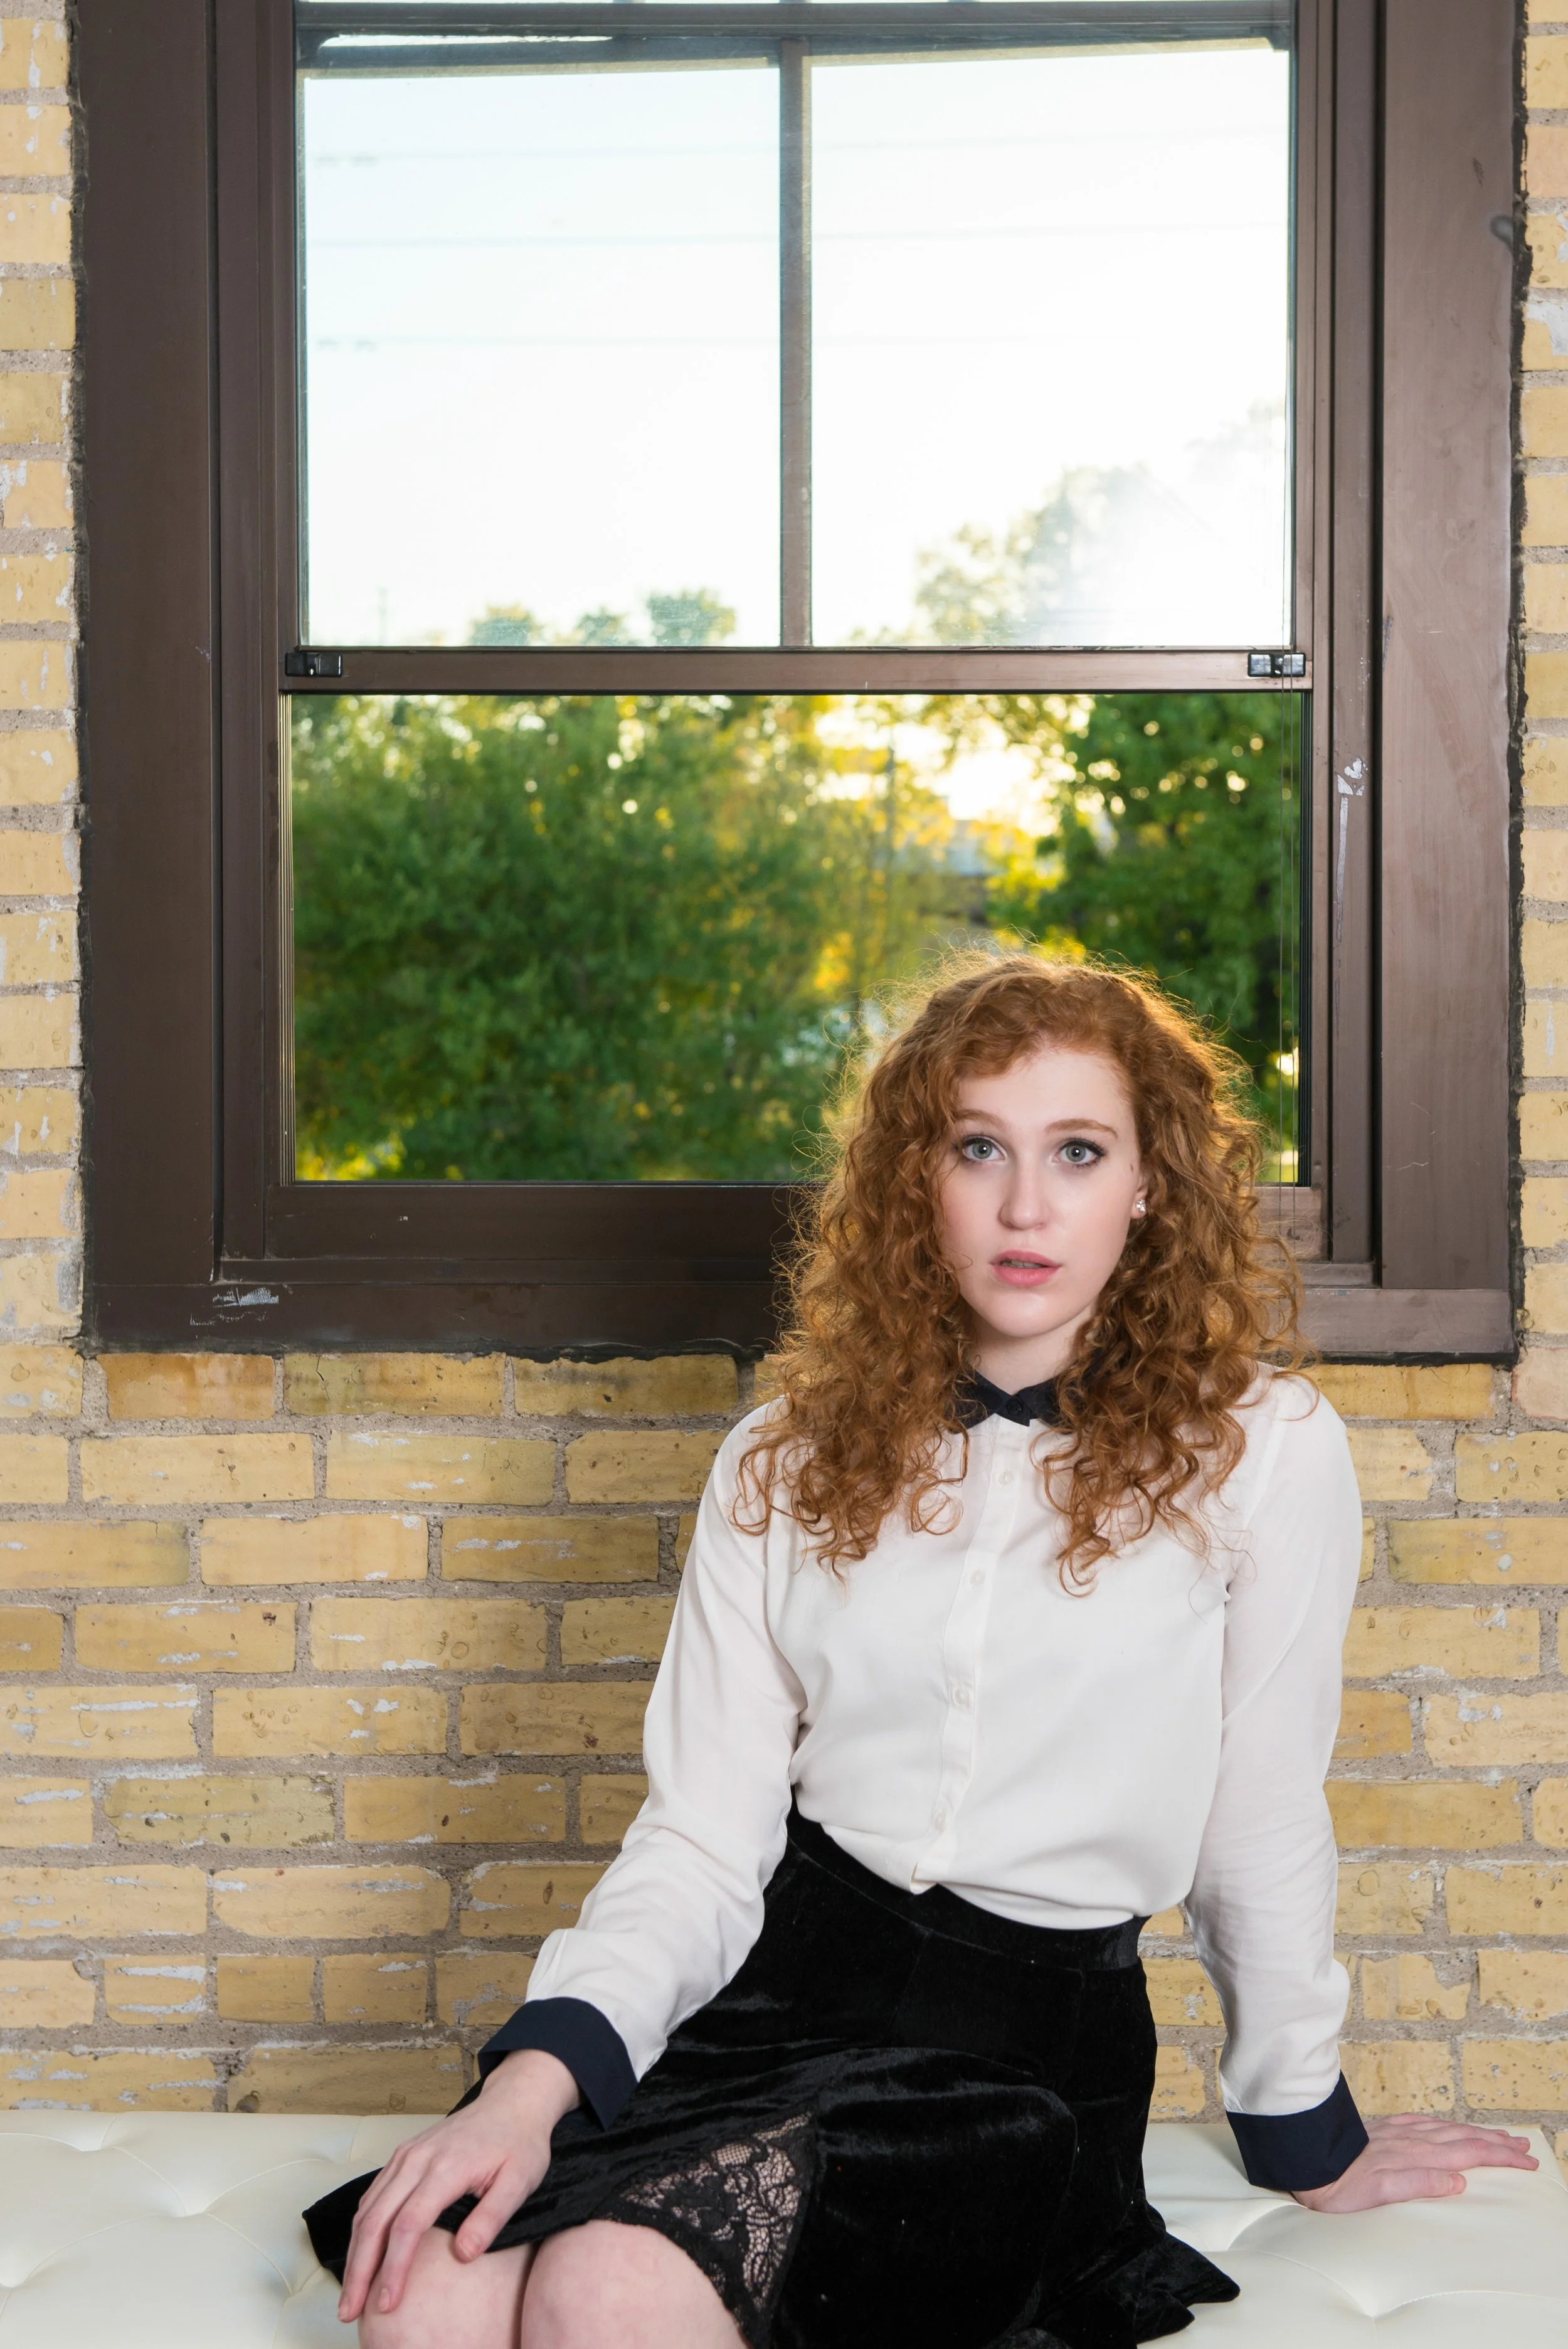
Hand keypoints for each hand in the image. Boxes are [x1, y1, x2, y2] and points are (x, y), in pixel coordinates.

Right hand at [336, 2048, 578, 2322]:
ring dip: (355, 2254)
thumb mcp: (520, 2180)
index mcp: (446, 2166)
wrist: (513, 2102)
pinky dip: (362, 2229)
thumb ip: (492, 2217)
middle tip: (350, 2311)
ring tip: (351, 2294)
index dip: (394, 2267)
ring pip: (367, 2209)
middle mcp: (417, 2158)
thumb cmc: (519, 2143)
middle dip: (360, 2269)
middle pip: (376, 2220)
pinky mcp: (403, 2156)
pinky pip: (373, 2195)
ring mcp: (406, 2155)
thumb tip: (463, 2255)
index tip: (388, 2303)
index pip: (408, 2224)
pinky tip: (361, 2255)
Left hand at [1290, 2112, 1537, 2212]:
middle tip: (1524, 2146)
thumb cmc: (1339, 2185)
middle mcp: (1411, 2141)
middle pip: (1464, 2138)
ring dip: (1476, 2131)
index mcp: (1416, 2157)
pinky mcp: (1382, 2128)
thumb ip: (1418, 2185)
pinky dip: (1443, 2124)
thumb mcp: (1378, 2194)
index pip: (1469, 2154)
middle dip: (1497, 2142)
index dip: (1500, 2156)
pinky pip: (1422, 2122)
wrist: (1305, 2157)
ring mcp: (1397, 2132)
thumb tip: (1458, 2182)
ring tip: (1498, 2134)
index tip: (1525, 2160)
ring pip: (1447, 2128)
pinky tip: (1446, 2124)